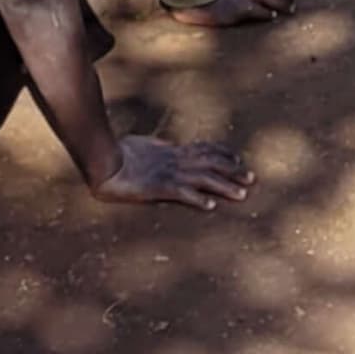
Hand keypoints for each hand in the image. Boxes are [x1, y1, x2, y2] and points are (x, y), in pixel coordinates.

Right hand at [94, 135, 252, 208]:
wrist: (102, 162)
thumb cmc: (117, 154)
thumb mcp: (143, 148)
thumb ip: (158, 149)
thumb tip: (168, 147)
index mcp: (172, 151)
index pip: (204, 149)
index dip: (223, 153)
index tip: (237, 158)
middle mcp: (175, 160)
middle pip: (212, 163)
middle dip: (233, 170)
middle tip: (252, 178)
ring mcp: (168, 173)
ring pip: (204, 178)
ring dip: (224, 186)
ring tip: (242, 195)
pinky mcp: (158, 187)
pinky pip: (182, 193)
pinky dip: (197, 198)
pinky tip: (211, 206)